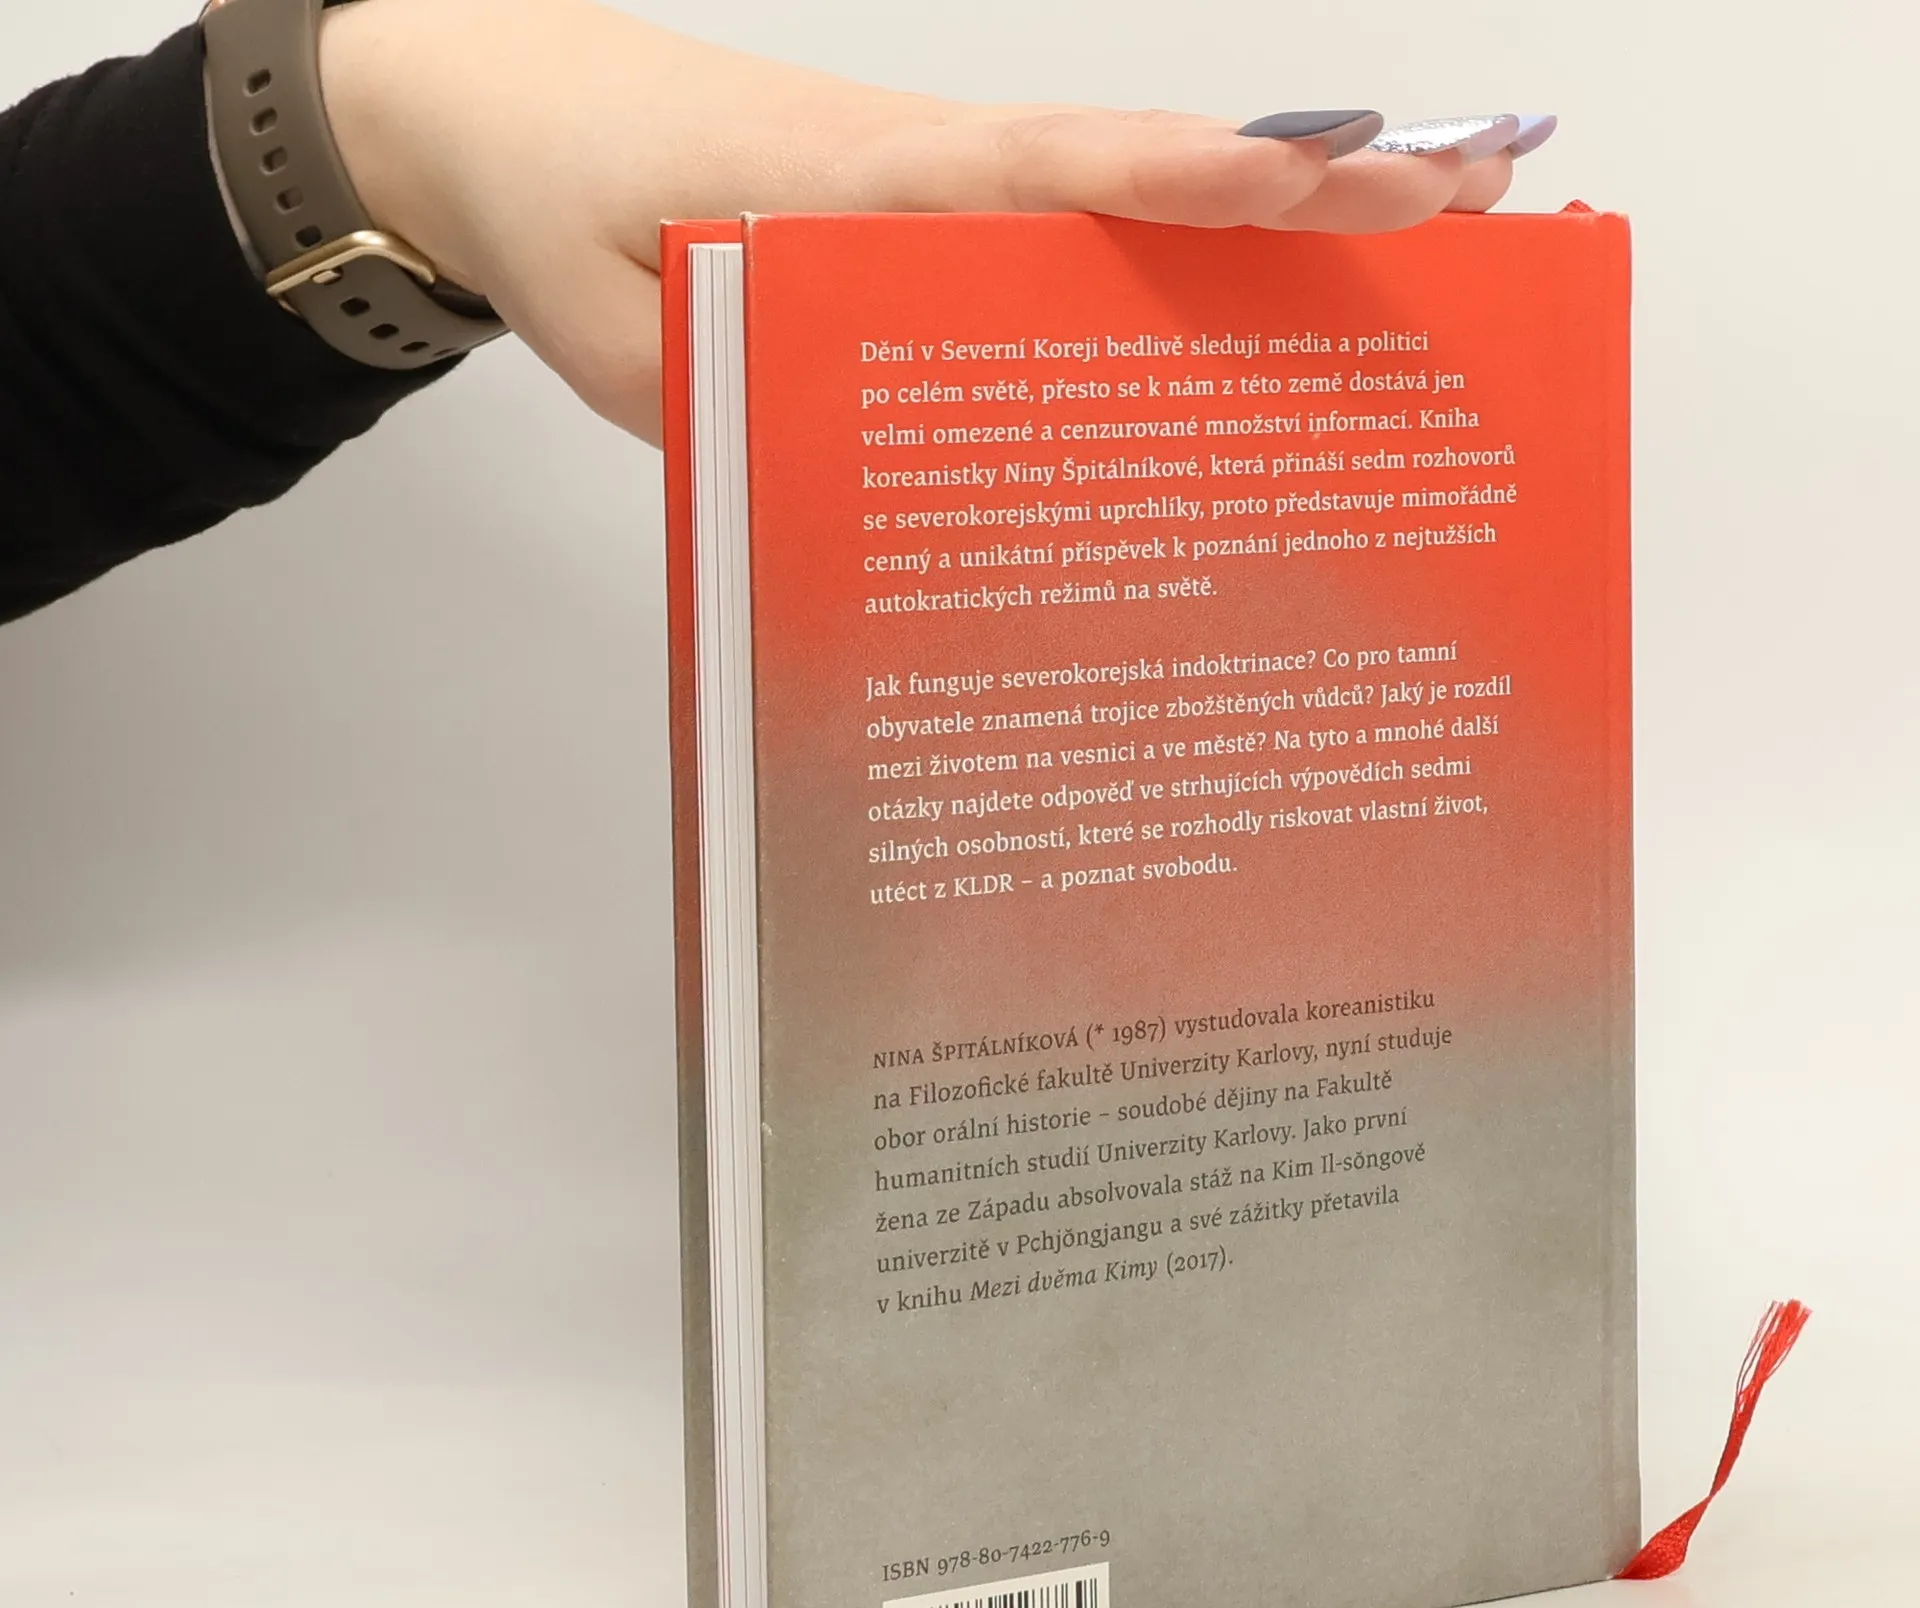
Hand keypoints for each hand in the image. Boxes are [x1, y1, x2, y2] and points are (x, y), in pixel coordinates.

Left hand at [318, 0, 1538, 442]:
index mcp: (860, 188)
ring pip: (1123, 198)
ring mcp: (934, 191)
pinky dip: (1174, 242)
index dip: (1188, 184)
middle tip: (1477, 186)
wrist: (480, 109)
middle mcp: (929, 175)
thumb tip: (885, 500)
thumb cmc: (551, 211)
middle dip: (1312, 181)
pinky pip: (1063, 231)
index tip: (1320, 181)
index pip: (1053, 173)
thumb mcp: (628, 342)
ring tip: (1427, 223)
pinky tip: (1246, 287)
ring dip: (1268, 211)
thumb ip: (750, 406)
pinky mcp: (920, 220)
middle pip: (1142, 172)